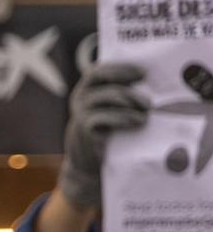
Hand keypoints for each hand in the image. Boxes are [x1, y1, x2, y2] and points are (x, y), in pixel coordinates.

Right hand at [58, 61, 147, 211]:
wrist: (89, 163)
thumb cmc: (108, 133)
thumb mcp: (112, 110)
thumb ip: (122, 94)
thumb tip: (152, 84)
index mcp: (87, 89)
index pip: (99, 70)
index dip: (120, 68)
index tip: (143, 73)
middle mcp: (80, 98)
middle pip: (104, 81)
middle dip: (129, 87)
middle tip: (149, 100)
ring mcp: (79, 113)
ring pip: (106, 97)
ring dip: (130, 102)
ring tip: (146, 112)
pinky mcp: (83, 129)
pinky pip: (103, 117)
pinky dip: (123, 118)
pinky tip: (137, 122)